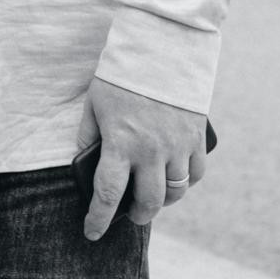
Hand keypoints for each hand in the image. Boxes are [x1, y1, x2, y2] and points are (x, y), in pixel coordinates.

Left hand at [76, 78, 207, 238]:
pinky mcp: (196, 137)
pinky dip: (186, 181)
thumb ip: (87, 134)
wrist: (161, 46)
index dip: (98, 219)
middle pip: (148, 202)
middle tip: (132, 214)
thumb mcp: (95, 101)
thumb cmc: (122, 74)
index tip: (92, 232)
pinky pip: (195, 173)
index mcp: (120, 142)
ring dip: (163, 200)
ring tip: (154, 195)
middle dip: (137, 215)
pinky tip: (176, 178)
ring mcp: (177, 145)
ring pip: (175, 192)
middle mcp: (150, 150)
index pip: (108, 194)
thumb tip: (83, 160)